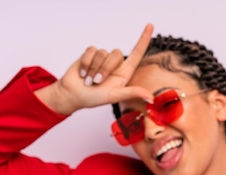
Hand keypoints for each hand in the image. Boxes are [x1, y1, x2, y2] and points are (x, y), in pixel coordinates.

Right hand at [35, 23, 154, 114]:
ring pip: (102, 53)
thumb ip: (132, 93)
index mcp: (124, 73)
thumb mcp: (115, 96)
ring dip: (94, 68)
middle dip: (105, 69)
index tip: (151, 26)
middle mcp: (115, 64)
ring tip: (88, 80)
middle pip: (116, 54)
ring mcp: (102, 58)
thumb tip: (151, 98)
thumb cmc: (94, 98)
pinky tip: (82, 73)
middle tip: (97, 83)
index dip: (144, 39)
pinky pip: (91, 50)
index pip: (137, 53)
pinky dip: (86, 63)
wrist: (73, 95)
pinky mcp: (90, 54)